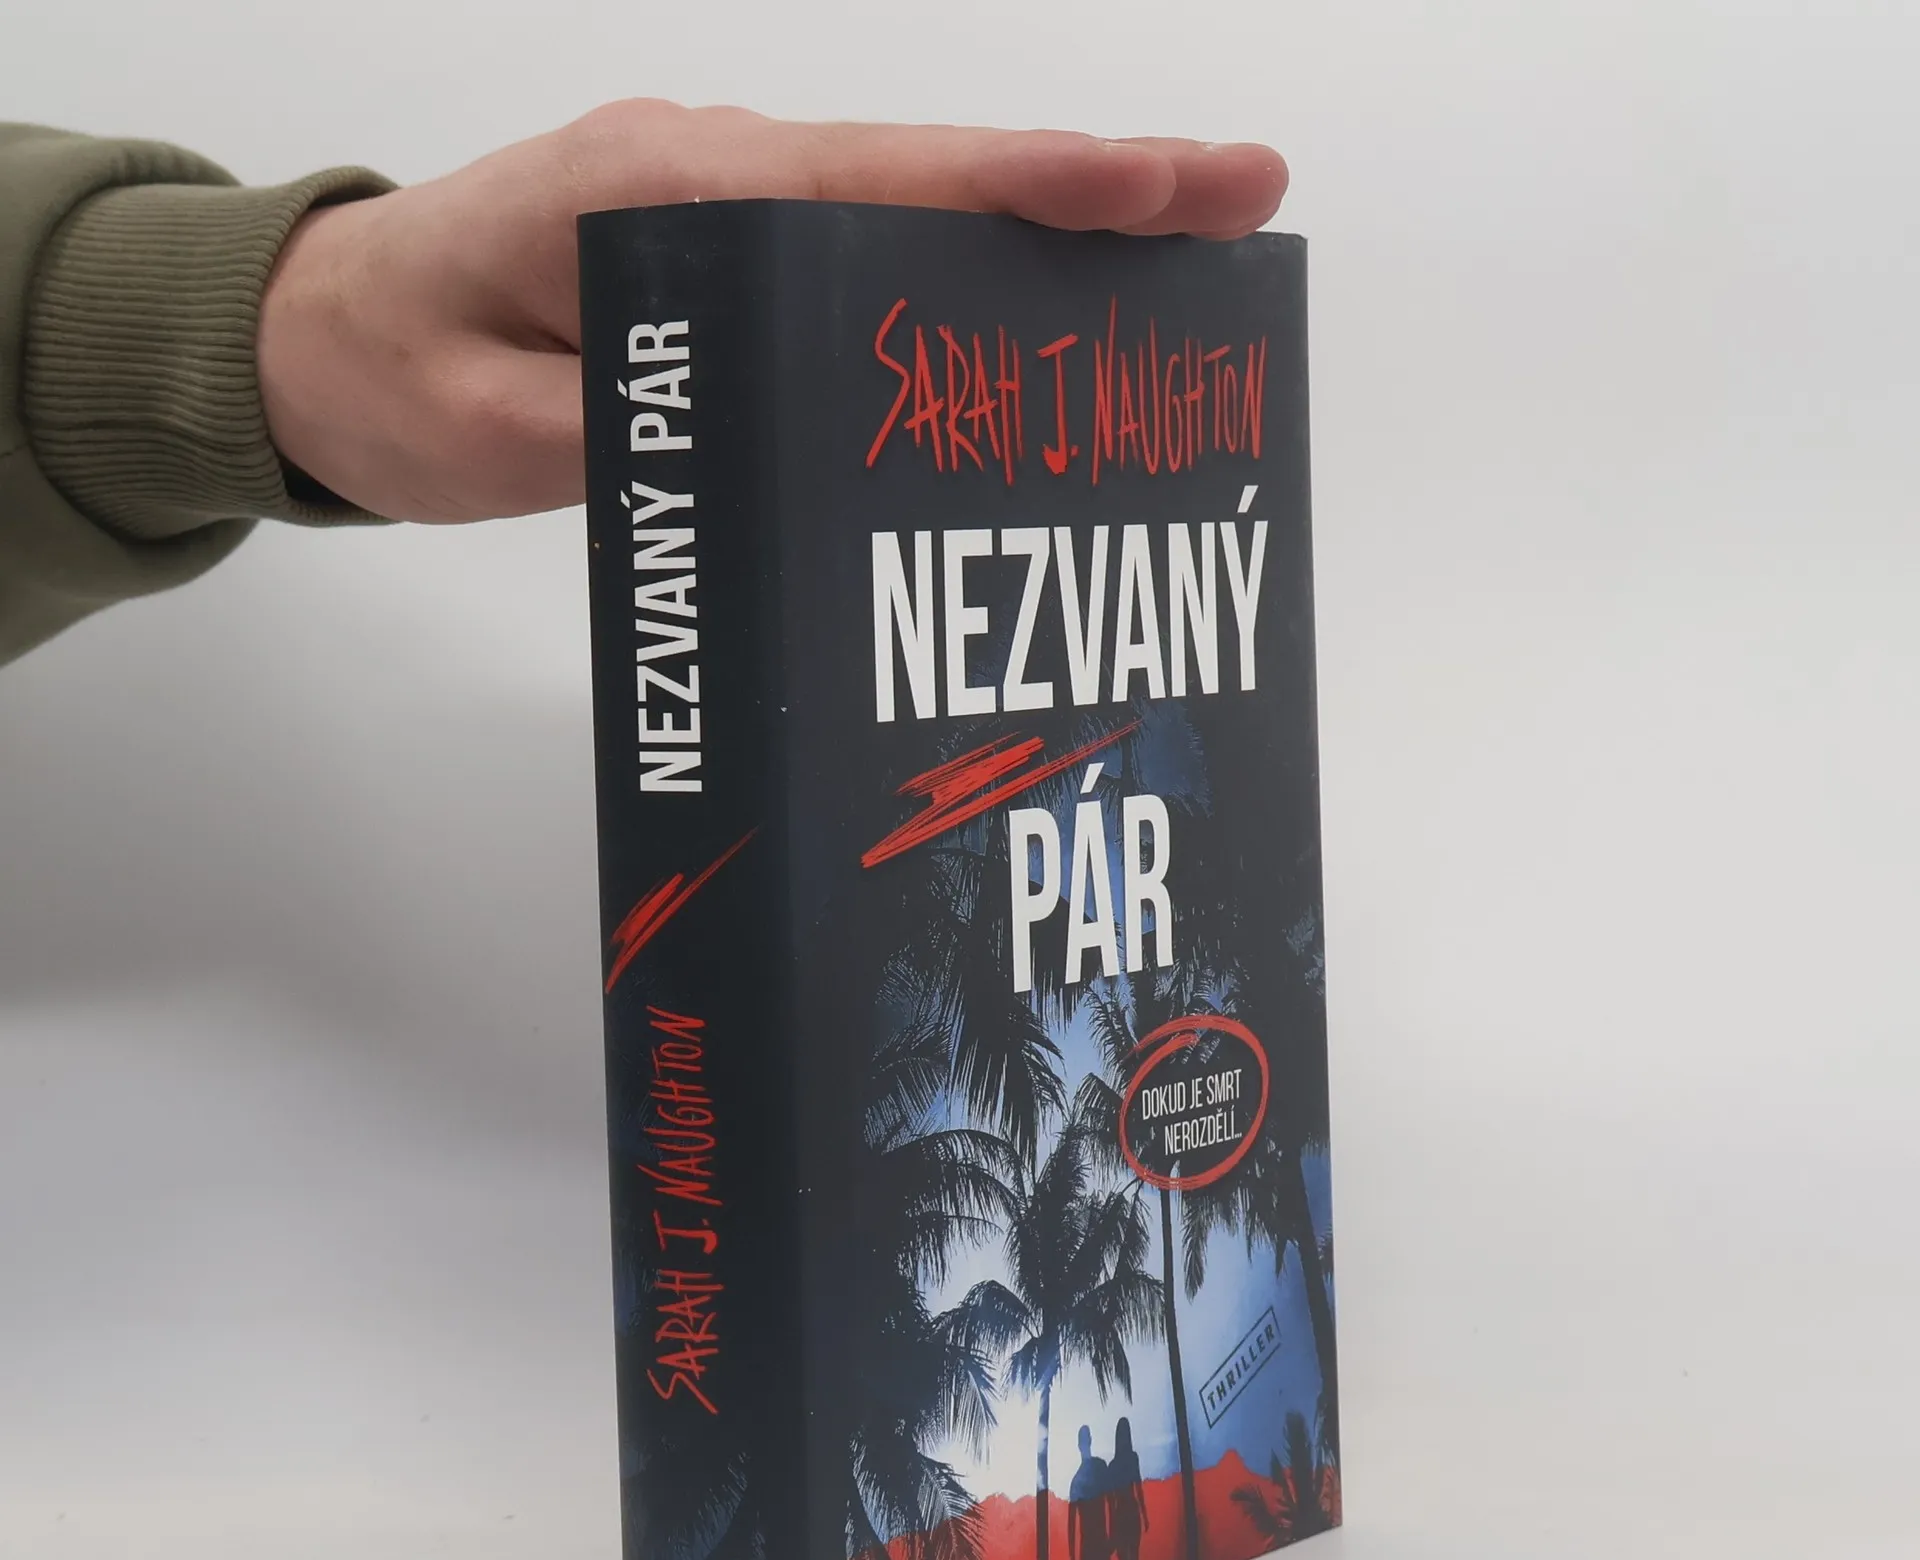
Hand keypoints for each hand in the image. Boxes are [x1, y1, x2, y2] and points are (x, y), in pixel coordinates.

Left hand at [257, 101, 1287, 522]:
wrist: (317, 335)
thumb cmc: (392, 373)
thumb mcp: (500, 433)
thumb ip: (642, 429)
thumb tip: (784, 434)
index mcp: (667, 196)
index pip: (882, 184)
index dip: (1032, 189)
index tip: (1166, 186)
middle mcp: (714, 172)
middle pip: (931, 182)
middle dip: (1090, 197)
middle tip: (1244, 208)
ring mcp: (722, 204)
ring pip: (910, 212)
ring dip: (1043, 238)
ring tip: (1183, 273)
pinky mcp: (721, 252)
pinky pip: (860, 254)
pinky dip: (960, 276)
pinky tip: (1035, 323)